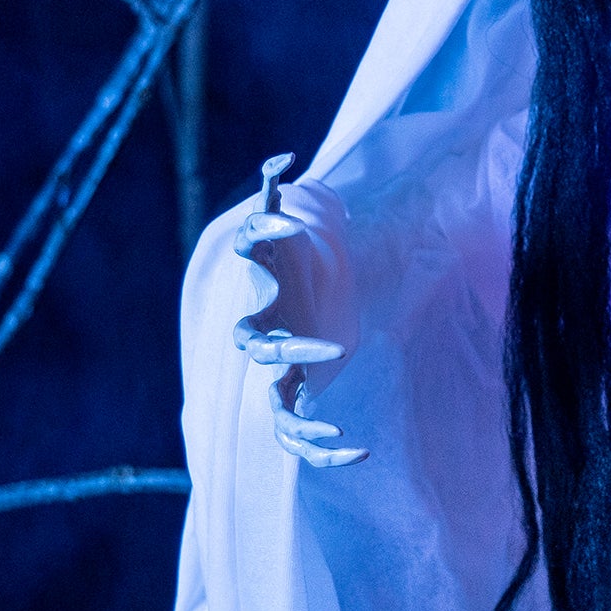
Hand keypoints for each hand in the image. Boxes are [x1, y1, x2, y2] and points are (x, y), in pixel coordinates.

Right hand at [234, 153, 367, 466]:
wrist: (288, 304)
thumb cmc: (288, 267)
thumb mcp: (282, 227)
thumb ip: (276, 193)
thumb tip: (283, 157)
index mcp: (261, 286)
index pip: (249, 262)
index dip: (264, 239)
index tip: (291, 226)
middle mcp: (263, 333)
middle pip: (258, 347)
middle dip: (292, 349)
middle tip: (337, 348)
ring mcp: (276, 373)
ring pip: (276, 408)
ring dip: (303, 425)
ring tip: (342, 436)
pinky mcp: (292, 399)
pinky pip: (297, 437)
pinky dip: (323, 452)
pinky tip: (361, 453)